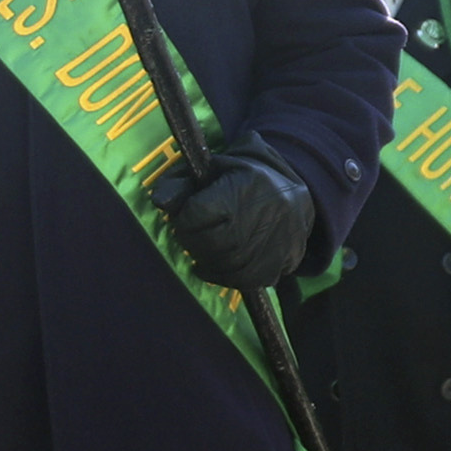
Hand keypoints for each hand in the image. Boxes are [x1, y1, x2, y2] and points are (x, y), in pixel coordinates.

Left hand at [154, 135, 314, 291]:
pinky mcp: (290, 257)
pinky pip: (253, 280)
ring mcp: (283, 236)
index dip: (184, 221)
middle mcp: (269, 210)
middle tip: (192, 239)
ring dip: (210, 265)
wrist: (286, 188)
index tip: (184, 220)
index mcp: (245, 183)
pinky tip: (221, 268)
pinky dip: (230, 279)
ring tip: (204, 253)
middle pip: (216, 243)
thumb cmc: (236, 179)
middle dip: (195, 245)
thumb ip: (177, 184)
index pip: (199, 213)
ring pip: (233, 266)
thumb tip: (161, 202)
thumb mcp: (205, 170)